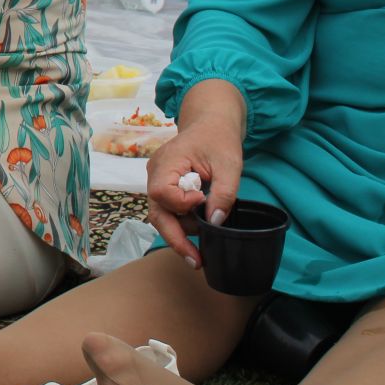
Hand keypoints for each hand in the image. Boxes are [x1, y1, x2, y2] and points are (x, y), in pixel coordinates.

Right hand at [145, 81, 246, 264]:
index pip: (162, 194)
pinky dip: (184, 224)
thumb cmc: (219, 139)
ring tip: (207, 242)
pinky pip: (170, 211)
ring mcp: (159, 182)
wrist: (211, 124)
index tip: (203, 200)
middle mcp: (155, 175)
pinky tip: (200, 231)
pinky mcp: (167, 188)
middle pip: (157, 213)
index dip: (182, 204)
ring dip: (183, 232)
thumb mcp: (229, 164)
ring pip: (163, 216)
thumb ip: (223, 193)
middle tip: (197, 261)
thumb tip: (216, 222)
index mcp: (166, 163)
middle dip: (176, 239)